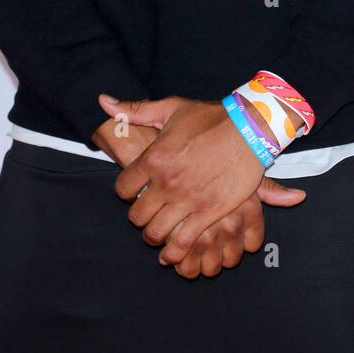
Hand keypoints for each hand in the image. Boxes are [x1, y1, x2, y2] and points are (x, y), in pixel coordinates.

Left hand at [97, 94, 306, 266]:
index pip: (123, 188)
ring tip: (159, 232)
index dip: (127, 191)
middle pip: (137, 216)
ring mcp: (188, 199)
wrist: (250, 127)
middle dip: (139, 217)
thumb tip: (103, 101)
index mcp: (155, 157)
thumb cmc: (211, 116)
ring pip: (156, 233)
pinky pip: (183, 242)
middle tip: (148, 213)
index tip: (135, 190)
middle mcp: (168, 181)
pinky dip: (174, 252)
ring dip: (155, 236)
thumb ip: (135, 110)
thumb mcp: (171, 107)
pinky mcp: (209, 213)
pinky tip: (173, 252)